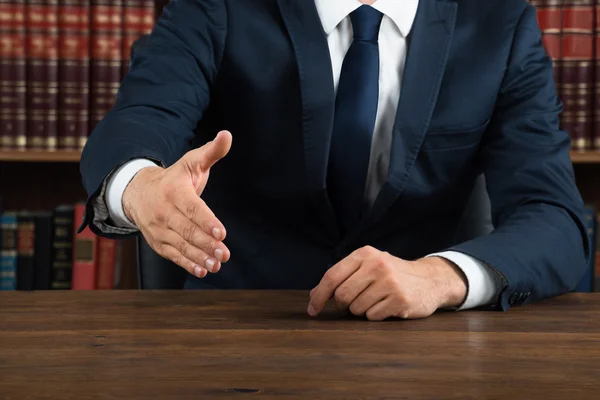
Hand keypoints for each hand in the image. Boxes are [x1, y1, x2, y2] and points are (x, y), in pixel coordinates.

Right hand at [122, 130, 232, 278]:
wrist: (138, 192)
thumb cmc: (174, 177)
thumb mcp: (191, 162)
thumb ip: (211, 151)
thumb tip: (227, 135)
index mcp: (173, 190)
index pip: (192, 208)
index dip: (206, 221)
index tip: (222, 232)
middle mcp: (163, 211)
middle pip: (187, 230)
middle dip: (207, 243)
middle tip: (225, 254)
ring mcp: (159, 229)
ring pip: (180, 245)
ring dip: (199, 257)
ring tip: (217, 265)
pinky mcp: (158, 243)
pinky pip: (173, 255)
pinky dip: (187, 264)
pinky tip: (203, 270)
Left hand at [307, 246, 466, 320]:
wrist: (429, 280)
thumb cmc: (391, 274)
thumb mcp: (367, 266)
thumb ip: (342, 277)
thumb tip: (313, 295)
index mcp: (365, 254)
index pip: (332, 276)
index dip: (319, 295)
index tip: (312, 309)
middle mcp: (377, 265)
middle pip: (342, 295)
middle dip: (343, 305)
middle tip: (353, 303)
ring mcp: (390, 282)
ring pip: (356, 308)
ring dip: (361, 310)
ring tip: (375, 300)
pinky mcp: (400, 299)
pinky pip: (372, 316)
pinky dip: (375, 315)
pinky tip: (387, 306)